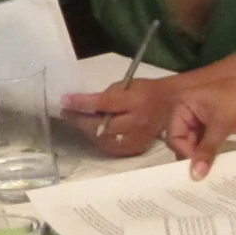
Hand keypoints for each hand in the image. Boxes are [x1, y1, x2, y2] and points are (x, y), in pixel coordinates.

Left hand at [63, 79, 183, 157]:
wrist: (171, 105)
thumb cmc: (145, 91)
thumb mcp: (126, 85)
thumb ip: (106, 95)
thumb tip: (82, 105)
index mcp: (135, 101)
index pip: (103, 103)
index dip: (82, 103)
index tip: (65, 100)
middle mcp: (137, 122)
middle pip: (101, 126)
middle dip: (80, 119)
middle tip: (67, 112)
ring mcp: (137, 139)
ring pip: (103, 140)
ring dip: (87, 131)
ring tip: (78, 121)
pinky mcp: (136, 149)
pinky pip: (111, 148)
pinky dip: (99, 140)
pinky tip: (93, 131)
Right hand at [152, 78, 235, 175]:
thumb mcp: (220, 126)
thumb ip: (206, 151)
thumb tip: (196, 176)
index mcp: (181, 104)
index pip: (173, 135)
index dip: (184, 152)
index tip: (198, 167)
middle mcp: (185, 111)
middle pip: (180, 140)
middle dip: (190, 154)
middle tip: (201, 172)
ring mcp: (197, 119)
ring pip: (191, 144)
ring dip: (199, 156)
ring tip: (208, 171)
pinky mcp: (208, 127)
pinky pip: (201, 144)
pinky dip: (206, 153)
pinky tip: (213, 164)